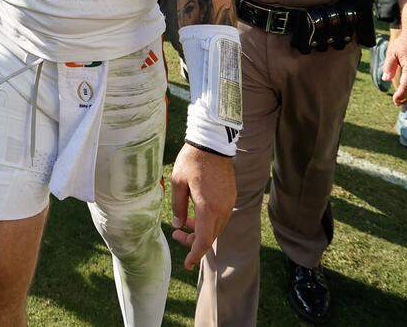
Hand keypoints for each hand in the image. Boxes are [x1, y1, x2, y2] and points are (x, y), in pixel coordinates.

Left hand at [170, 143, 235, 269]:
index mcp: (208, 207)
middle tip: (176, 235)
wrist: (212, 143)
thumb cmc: (192, 161)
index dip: (195, 254)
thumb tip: (178, 224)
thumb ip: (178, 207)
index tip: (187, 264)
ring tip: (183, 224)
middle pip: (210, 236)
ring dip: (201, 231)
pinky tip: (195, 214)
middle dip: (193, 242)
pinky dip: (208, 221)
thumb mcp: (178, 183)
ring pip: (216, 227)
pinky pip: (220, 217)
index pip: (204, 240)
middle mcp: (222, 209)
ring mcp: (228, 203)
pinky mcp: (230, 197)